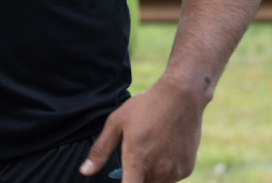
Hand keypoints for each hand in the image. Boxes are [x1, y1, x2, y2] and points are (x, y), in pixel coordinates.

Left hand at [81, 74, 209, 182]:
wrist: (182, 96)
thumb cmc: (147, 106)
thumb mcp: (117, 122)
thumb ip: (100, 150)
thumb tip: (85, 171)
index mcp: (137, 160)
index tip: (120, 178)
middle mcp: (158, 170)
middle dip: (134, 176)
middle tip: (135, 153)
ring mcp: (175, 171)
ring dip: (149, 174)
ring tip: (150, 148)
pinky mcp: (186, 169)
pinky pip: (171, 178)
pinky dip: (165, 170)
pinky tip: (164, 148)